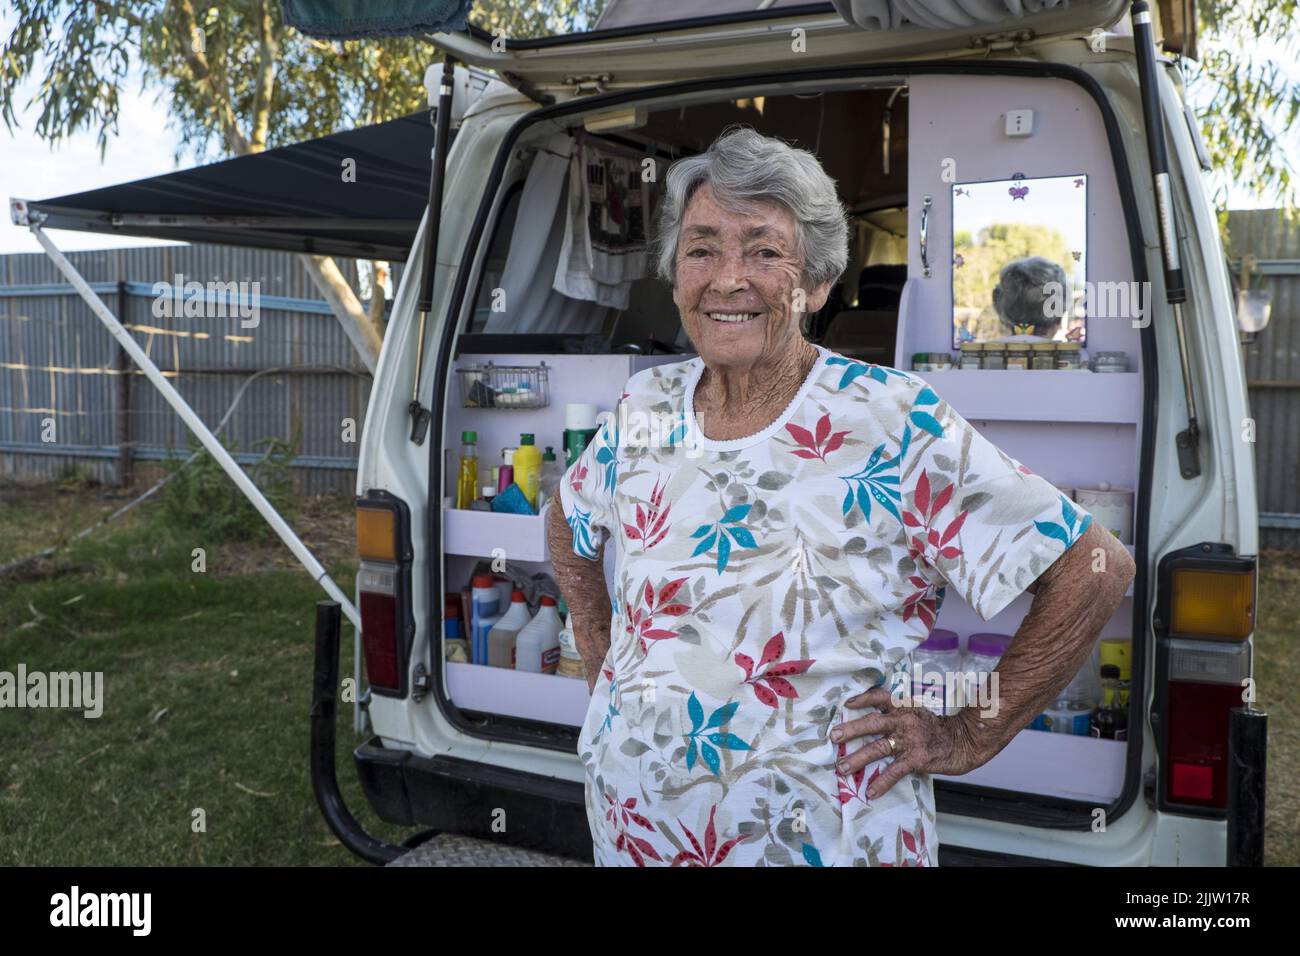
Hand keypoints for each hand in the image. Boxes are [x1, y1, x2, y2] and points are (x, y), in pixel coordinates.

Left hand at [830, 687, 983, 799]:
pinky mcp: (917, 758)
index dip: (862, 698)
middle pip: (872, 723)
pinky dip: (882, 783)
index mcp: (903, 707)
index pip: (879, 697)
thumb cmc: (936, 728)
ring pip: (878, 748)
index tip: (847, 703)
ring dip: (857, 759)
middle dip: (851, 730)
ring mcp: (910, 740)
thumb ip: (895, 714)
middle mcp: (903, 721)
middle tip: (834, 736)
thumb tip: (871, 718)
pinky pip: (895, 771)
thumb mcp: (915, 712)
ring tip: (842, 768)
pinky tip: (870, 793)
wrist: (964, 741)